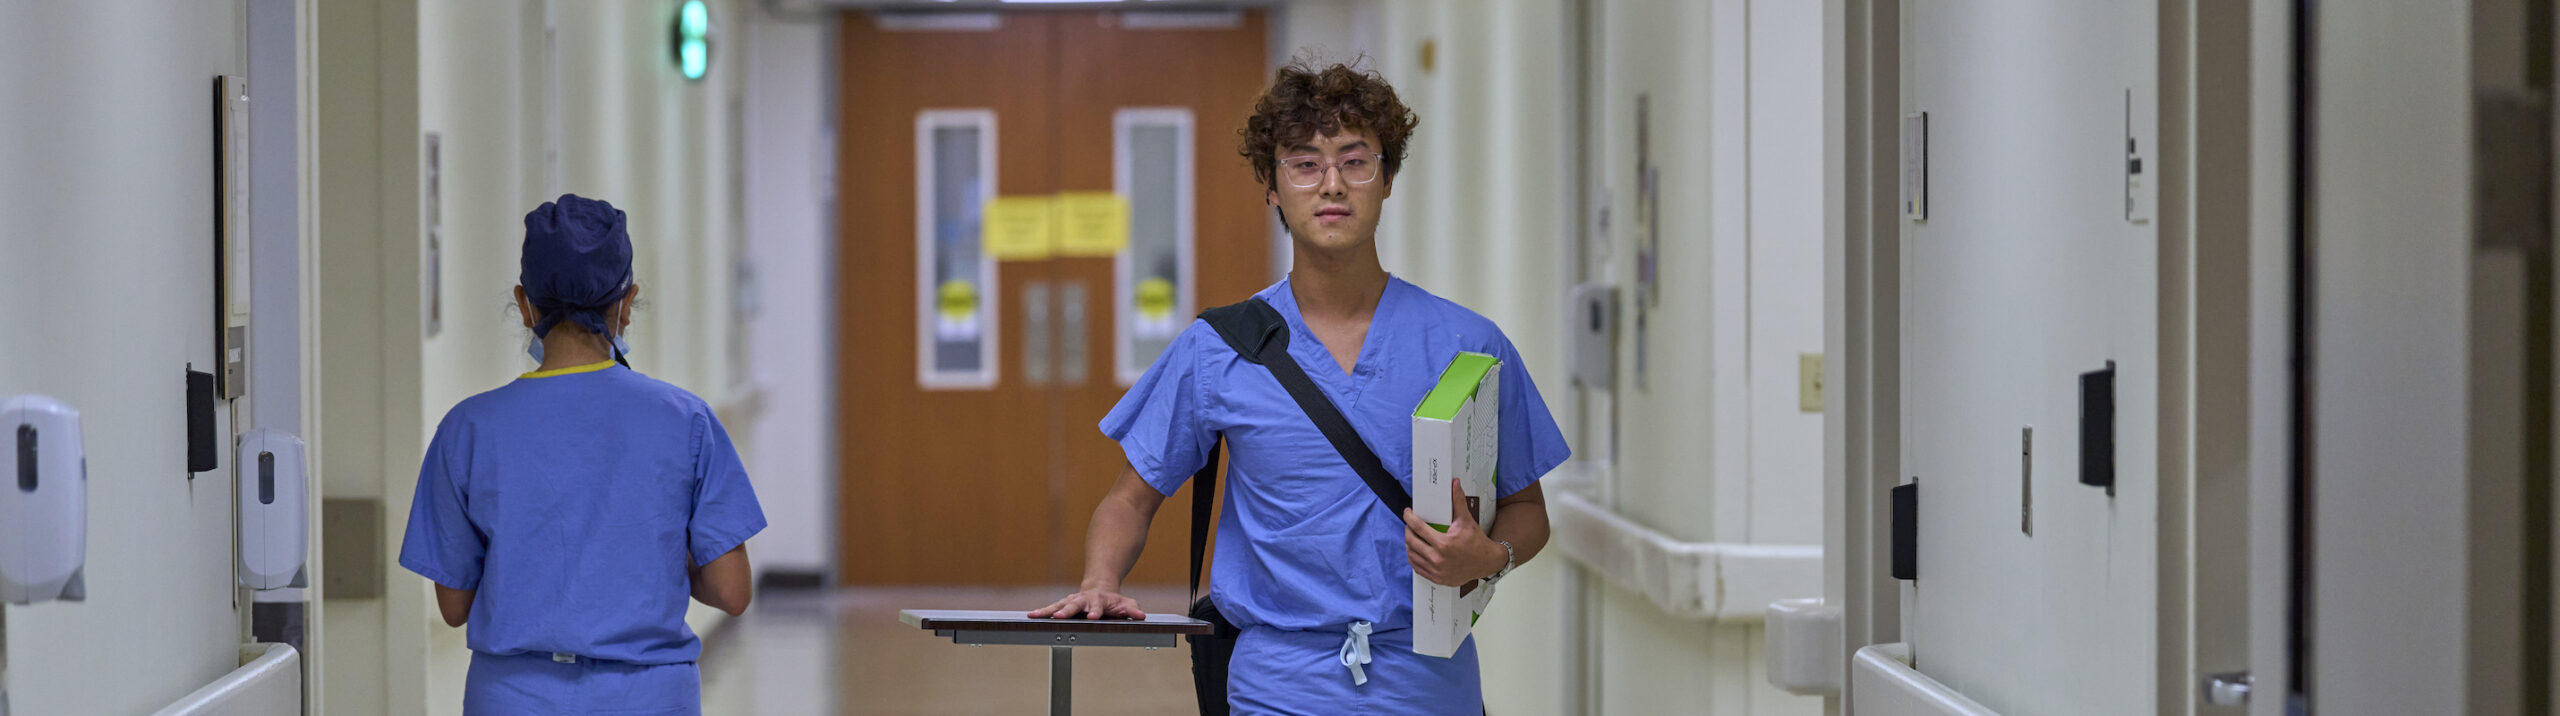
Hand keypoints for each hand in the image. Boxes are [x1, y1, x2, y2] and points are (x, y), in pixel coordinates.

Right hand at [1029, 586, 1145, 619]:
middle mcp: (1083, 599)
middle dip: (1066, 611)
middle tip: (1059, 617)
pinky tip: (1030, 616)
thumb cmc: (1114, 601)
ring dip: (1048, 611)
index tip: (1092, 617)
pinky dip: (1042, 612)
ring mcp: (1072, 601)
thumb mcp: (1127, 604)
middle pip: (1074, 605)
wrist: (1100, 588)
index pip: (1097, 607)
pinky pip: (1051, 608)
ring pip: (1058, 605)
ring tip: (1035, 616)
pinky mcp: (1064, 604)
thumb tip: (1140, 616)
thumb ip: (1132, 610)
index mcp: (1098, 600)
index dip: (1095, 612)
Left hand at [1402, 480, 1506, 586]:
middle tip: (1409, 524)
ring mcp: (1436, 571)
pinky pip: (1417, 568)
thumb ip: (1458, 501)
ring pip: (1412, 556)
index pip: (1418, 528)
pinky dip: (1414, 558)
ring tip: (1411, 536)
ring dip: (1408, 544)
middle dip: (1407, 530)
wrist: (1487, 563)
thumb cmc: (1477, 542)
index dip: (1409, 517)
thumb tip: (1455, 484)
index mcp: (1443, 544)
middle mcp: (1437, 559)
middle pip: (1411, 542)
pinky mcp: (1436, 578)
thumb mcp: (1466, 521)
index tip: (1407, 512)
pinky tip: (1416, 551)